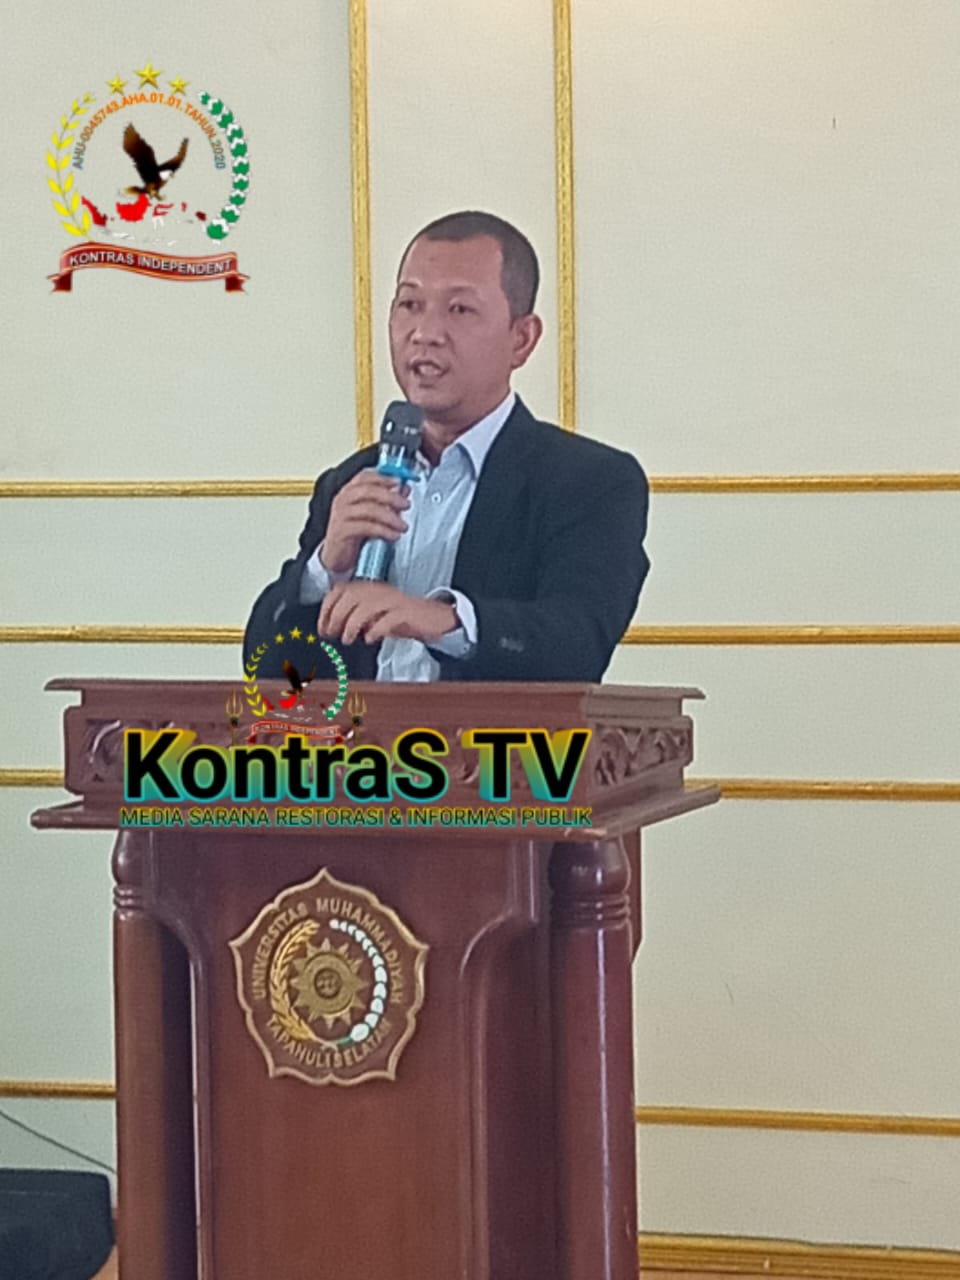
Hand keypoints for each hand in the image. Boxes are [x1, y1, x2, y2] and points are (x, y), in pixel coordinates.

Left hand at [318, 582, 456, 645]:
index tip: (322, 627)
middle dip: (336, 618)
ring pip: (365, 607)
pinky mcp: (406, 613)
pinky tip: (370, 639)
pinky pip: (387, 619)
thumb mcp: (375, 616)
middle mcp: (379, 591)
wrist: (434, 618)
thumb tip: (332, 627)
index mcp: (369, 589)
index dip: (326, 609)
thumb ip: (355, 617)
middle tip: (332, 635)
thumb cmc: (402, 619)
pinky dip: (375, 630)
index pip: (340, 591)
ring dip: (352, 625)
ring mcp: (393, 601)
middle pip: (349, 598)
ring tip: (348, 639)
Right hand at [320, 470, 410, 574]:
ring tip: (402, 526)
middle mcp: (343, 500)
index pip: (365, 476)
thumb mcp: (372, 515)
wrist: (336, 556)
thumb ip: (388, 501)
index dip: (383, 477)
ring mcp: (341, 515)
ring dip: (390, 517)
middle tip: (405, 504)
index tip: (399, 481)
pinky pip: (366, 527)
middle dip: (390, 496)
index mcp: (349, 492)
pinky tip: (394, 535)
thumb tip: (404, 489)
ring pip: (369, 509)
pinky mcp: (342, 531)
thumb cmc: (353, 533)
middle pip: (368, 490)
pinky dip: (384, 531)